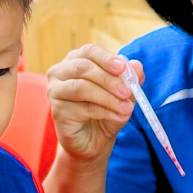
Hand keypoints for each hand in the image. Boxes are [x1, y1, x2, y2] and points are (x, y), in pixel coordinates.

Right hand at [47, 44, 142, 162]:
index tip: (123, 68)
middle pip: (84, 67)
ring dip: (108, 97)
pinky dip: (105, 111)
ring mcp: (55, 91)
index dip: (106, 58)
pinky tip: (119, 117)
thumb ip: (130, 80)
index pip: (89, 51)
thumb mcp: (123, 94)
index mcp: (76, 60)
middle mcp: (60, 72)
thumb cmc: (106, 112)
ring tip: (127, 108)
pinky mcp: (57, 111)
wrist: (94, 141)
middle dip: (109, 79)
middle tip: (128, 92)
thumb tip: (137, 66)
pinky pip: (82, 108)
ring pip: (82, 87)